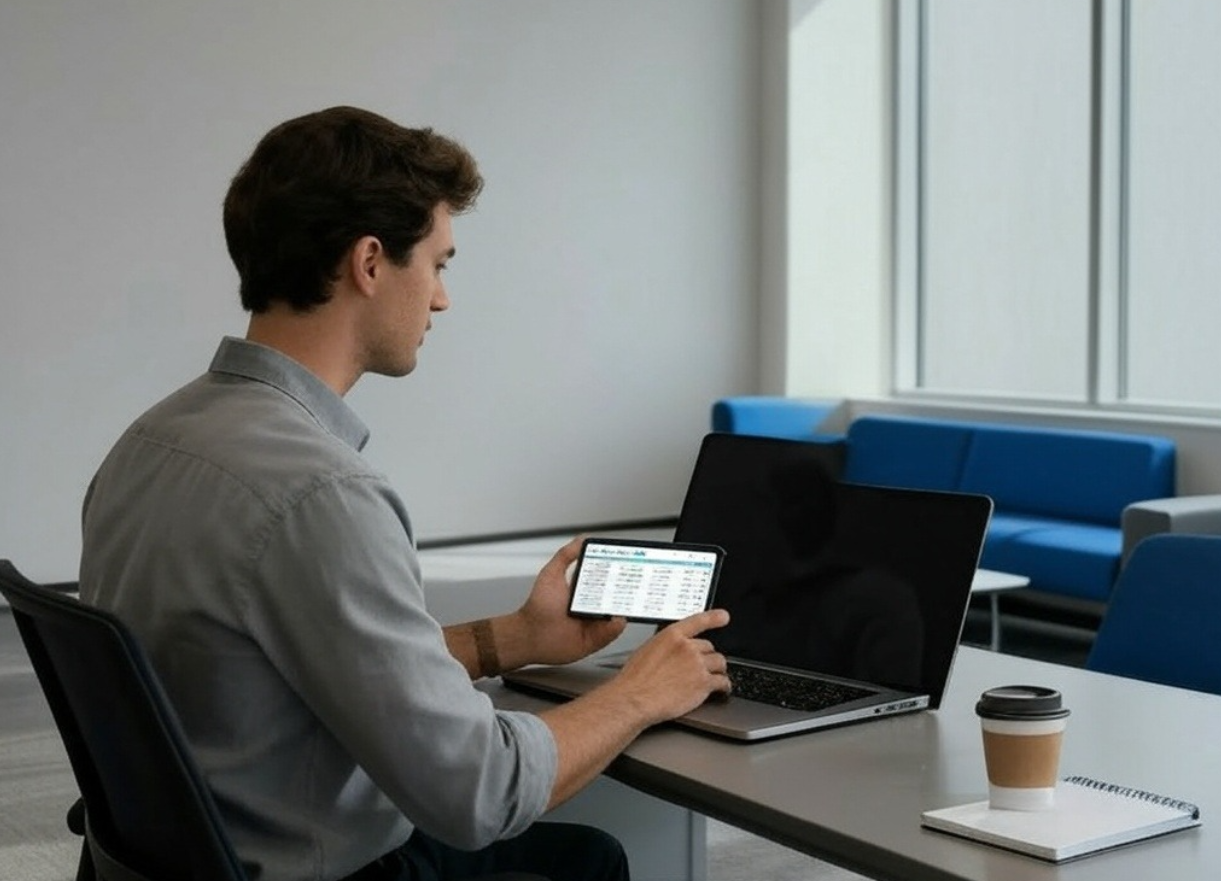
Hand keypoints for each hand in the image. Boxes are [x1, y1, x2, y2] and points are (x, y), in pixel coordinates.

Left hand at [512, 535, 625, 665]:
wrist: (530, 634)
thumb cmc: (538, 606)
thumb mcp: (552, 574)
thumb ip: (566, 555)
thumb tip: (582, 538)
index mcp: (585, 592)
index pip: (607, 581)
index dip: (619, 574)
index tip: (629, 566)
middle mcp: (592, 607)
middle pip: (616, 598)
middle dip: (627, 591)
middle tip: (636, 584)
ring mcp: (594, 624)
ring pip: (617, 616)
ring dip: (625, 609)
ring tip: (631, 601)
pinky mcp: (595, 640)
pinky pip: (611, 633)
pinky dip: (616, 627)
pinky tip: (618, 619)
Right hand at [610, 608, 730, 725]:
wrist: (635, 698)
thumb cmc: (635, 679)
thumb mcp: (646, 650)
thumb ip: (665, 646)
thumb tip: (673, 651)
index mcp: (672, 636)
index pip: (698, 621)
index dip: (714, 618)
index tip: (723, 616)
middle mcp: (687, 647)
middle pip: (709, 648)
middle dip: (706, 658)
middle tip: (700, 668)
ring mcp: (697, 665)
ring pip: (719, 663)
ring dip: (717, 671)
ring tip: (713, 678)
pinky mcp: (704, 683)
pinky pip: (723, 682)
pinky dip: (724, 687)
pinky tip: (721, 690)